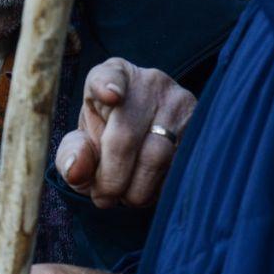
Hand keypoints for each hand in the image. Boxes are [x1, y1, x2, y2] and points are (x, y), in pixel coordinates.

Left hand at [58, 58, 195, 207]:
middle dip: (112, 178)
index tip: (110, 95)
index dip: (107, 85)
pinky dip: (161, 189)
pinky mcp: (202, 128)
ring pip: (158, 157)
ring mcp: (180, 102)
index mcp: (112, 75)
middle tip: (103, 198)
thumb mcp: (82, 143)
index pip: (108, 75)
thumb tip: (75, 171)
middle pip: (127, 136)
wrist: (146, 137)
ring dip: (137, 189)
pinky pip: (180, 167)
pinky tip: (149, 189)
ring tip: (125, 196)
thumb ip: (71, 155)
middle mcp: (149, 83)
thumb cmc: (106, 137)